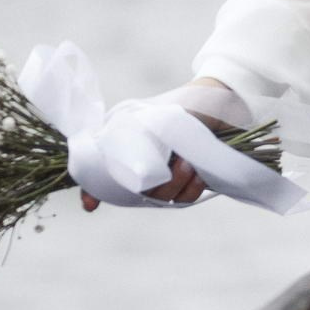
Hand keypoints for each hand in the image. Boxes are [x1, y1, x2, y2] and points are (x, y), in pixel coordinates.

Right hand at [77, 106, 229, 211]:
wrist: (218, 104)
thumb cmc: (178, 106)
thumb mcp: (143, 118)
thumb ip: (119, 138)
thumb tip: (99, 170)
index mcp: (126, 147)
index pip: (103, 175)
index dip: (94, 191)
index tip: (90, 205)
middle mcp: (143, 164)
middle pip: (135, 193)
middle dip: (150, 186)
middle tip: (170, 165)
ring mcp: (166, 174)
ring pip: (161, 198)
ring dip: (174, 184)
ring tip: (187, 163)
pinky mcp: (188, 182)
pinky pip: (183, 198)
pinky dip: (190, 188)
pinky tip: (198, 173)